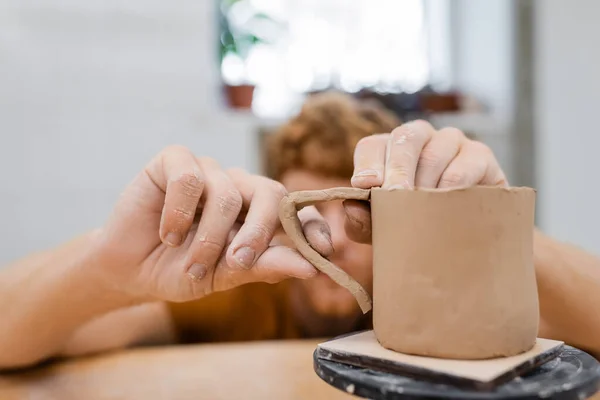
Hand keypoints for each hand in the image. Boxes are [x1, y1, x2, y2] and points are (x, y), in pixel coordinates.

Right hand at [94, 145, 331, 301]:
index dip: (313, 227)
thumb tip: (310, 269)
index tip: (324, 251)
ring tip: (191, 266)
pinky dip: (178, 212)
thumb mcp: (224, 276)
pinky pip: (189, 178)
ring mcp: (209, 171)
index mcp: (259, 215)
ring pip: (227, 194)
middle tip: (239, 263)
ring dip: (208, 238)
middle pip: (271, 193)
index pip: (297, 211)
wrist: (129, 269)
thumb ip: (264, 267)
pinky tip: (167, 234)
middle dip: (259, 232)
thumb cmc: (180, 271)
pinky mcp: (175, 161)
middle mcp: (240, 188)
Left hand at [343, 120, 507, 242]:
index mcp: (387, 150)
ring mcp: (451, 142)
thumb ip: (362, 220)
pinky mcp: (481, 156)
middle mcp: (419, 138)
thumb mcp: (381, 229)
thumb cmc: (412, 226)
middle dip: (397, 169)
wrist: (459, 240)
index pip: (371, 146)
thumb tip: (352, 207)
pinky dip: (454, 187)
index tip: (364, 186)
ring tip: (421, 210)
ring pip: (435, 153)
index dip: (367, 164)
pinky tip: (448, 207)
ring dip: (426, 183)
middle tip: (395, 196)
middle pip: (405, 139)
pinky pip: (466, 165)